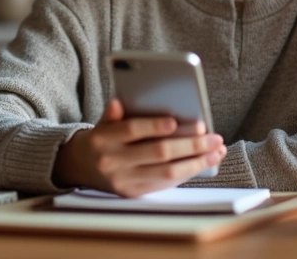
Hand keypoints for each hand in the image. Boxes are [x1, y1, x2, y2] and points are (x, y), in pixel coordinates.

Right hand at [53, 99, 226, 197]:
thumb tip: (120, 102)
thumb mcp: (102, 123)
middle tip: (213, 136)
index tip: (176, 121)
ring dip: (196, 162)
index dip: (153, 125)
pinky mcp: (134, 194)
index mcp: (102, 139)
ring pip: (167, 173)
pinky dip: (187, 172)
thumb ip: (113, 114)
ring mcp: (124, 181)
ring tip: (216, 151)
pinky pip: (166, 184)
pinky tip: (204, 162)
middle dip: (189, 144)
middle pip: (157, 153)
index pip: (131, 129)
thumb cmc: (102, 138)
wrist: (81, 167)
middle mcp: (112, 162)